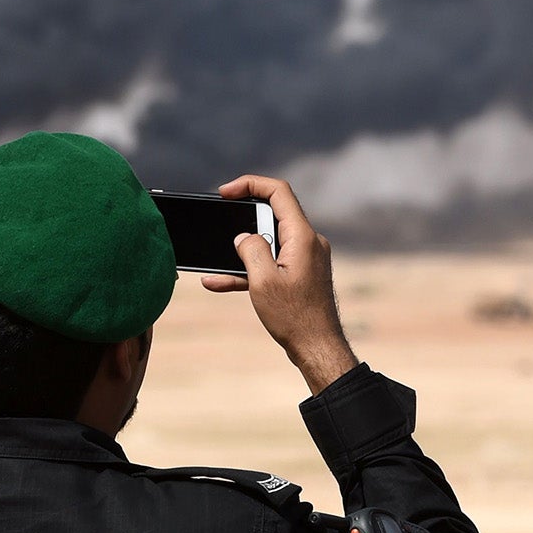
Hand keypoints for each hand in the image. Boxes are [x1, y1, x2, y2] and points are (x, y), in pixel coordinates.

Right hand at [201, 175, 358, 393]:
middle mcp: (308, 242)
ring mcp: (305, 258)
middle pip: (273, 214)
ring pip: (268, 242)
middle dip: (242, 219)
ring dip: (241, 250)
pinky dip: (248, 270)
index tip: (225, 192)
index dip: (250, 184)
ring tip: (214, 261)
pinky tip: (218, 282)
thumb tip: (243, 236)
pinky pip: (271, 263)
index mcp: (303, 237)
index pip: (279, 192)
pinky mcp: (300, 274)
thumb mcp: (263, 281)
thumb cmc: (294, 317)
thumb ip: (250, 250)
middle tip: (218, 225)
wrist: (317, 347)